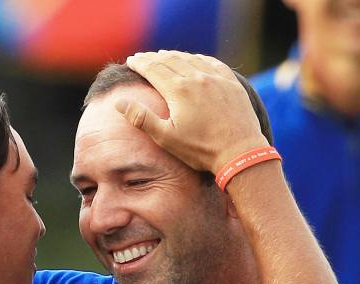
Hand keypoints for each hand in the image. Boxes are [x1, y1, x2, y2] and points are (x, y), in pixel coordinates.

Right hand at [118, 50, 267, 173]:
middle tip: (143, 57)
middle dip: (153, 57)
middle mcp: (197, 78)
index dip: (139, 63)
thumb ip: (142, 118)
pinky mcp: (231, 84)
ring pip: (190, 59)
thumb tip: (119, 102)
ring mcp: (216, 79)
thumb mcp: (166, 138)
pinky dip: (198, 58)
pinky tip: (195, 59)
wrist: (240, 152)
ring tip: (164, 55)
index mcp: (178, 90)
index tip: (130, 60)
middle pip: (170, 60)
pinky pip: (212, 63)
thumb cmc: (201, 149)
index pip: (153, 68)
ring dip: (174, 55)